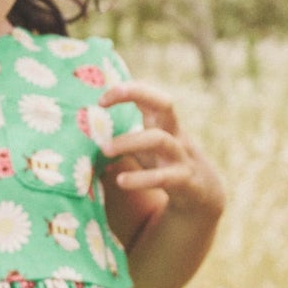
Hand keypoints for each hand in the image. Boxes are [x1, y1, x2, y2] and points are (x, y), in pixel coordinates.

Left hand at [98, 82, 224, 216]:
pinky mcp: (185, 181)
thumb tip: (84, 143)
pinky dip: (141, 178)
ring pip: (159, 140)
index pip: (150, 96)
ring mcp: (182, 157)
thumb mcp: (147, 150)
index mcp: (165, 125)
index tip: (101, 100)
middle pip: (165, 103)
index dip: (127, 91)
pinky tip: (121, 181)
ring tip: (104, 149)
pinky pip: (164, 177)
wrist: (204, 197)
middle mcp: (175, 135)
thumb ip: (124, 141)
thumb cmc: (166, 167)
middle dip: (136, 94)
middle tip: (102, 103)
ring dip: (130, 142)